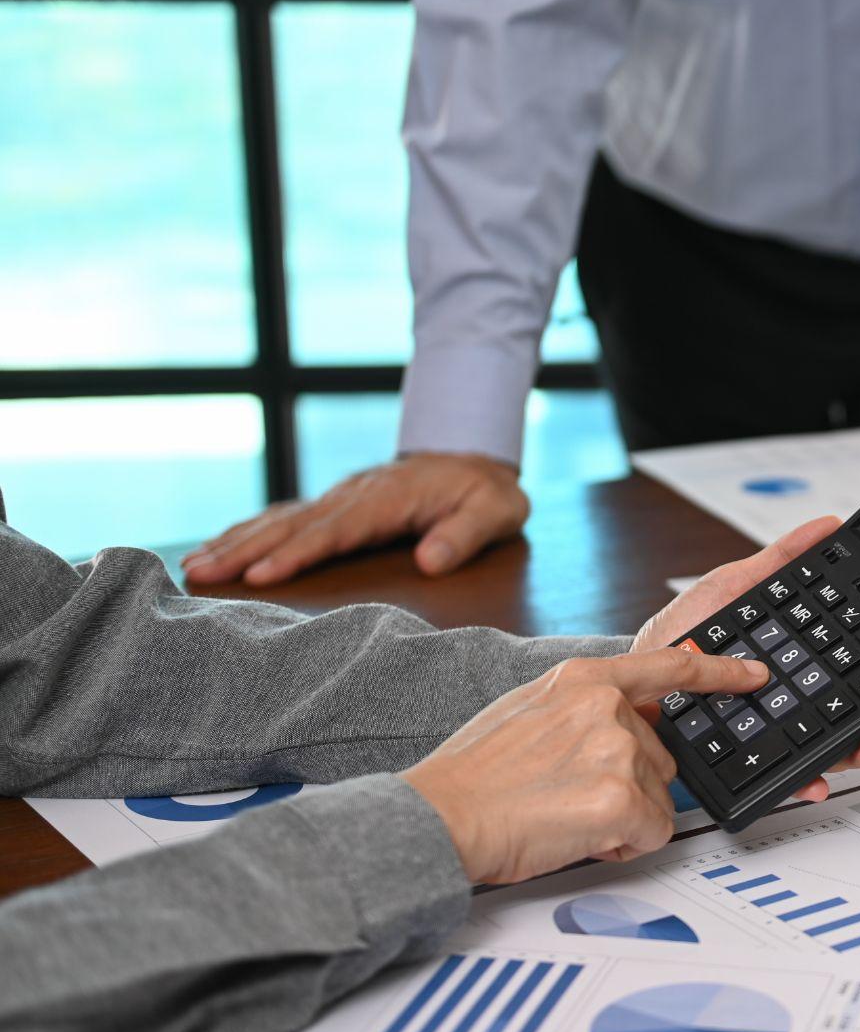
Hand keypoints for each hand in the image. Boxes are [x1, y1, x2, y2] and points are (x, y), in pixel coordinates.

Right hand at [183, 452, 529, 586]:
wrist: (471, 456)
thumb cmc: (485, 492)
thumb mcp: (495, 510)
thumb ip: (465, 535)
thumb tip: (430, 562)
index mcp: (388, 498)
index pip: (336, 529)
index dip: (298, 552)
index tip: (261, 575)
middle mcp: (353, 495)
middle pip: (292, 524)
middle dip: (244, 549)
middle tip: (199, 574)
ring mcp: (339, 498)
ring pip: (279, 519)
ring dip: (235, 542)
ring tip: (192, 567)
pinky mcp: (334, 505)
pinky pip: (285, 519)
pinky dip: (248, 533)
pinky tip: (218, 550)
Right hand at [404, 648, 769, 884]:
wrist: (440, 817)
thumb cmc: (474, 777)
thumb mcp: (529, 710)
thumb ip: (582, 708)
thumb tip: (619, 723)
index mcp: (582, 679)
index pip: (669, 667)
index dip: (719, 673)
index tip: (753, 676)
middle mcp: (606, 707)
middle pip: (661, 757)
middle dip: (630, 785)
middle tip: (571, 796)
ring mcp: (616, 751)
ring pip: (658, 799)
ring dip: (623, 818)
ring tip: (564, 815)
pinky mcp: (620, 799)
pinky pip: (653, 833)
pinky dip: (622, 846)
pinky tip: (577, 835)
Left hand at [634, 515, 859, 801]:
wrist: (627, 682)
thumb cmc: (676, 637)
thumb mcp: (732, 589)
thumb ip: (780, 560)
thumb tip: (827, 525)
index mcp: (799, 660)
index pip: (859, 669)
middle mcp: (794, 701)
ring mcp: (772, 734)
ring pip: (833, 748)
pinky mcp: (745, 764)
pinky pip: (781, 779)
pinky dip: (804, 782)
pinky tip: (817, 779)